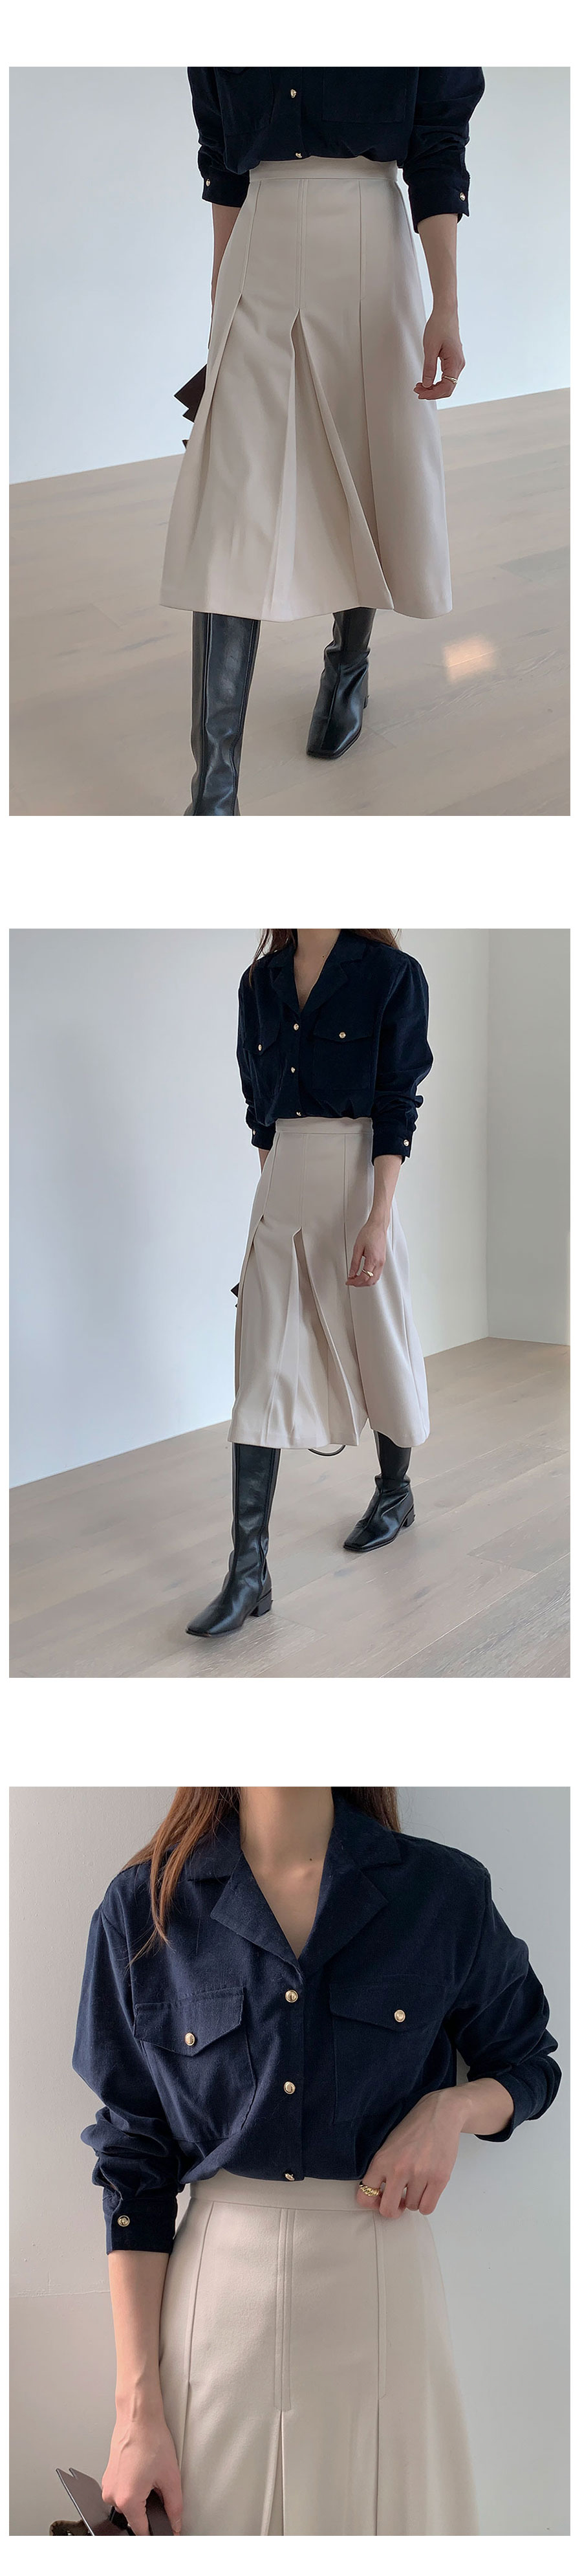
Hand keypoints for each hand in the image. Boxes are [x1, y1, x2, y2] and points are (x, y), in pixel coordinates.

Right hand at [102, 2401, 182, 2535]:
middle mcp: (113, 2495)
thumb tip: (175, 2523)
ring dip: (141, 2498)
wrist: (138, 2417)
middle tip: (161, 2491)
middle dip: (150, 2510)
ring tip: (151, 2477)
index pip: (142, 2532)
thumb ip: (174, 2507)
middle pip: (135, 2517)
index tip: (164, 2531)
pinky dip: (134, 2487)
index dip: (156, 2532)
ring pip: (129, 2504)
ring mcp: (108, 2485)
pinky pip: (122, 2491)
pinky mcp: (108, 2477)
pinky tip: (143, 2472)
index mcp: (127, 2499)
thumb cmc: (150, 2439)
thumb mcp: (170, 2477)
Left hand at [347, 1215, 387, 1285]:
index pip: (364, 1277)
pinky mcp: (382, 1260)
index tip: (349, 1281)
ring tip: (356, 1279)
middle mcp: (380, 1262)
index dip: (355, 1282)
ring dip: (365, 1282)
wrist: (377, 1226)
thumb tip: (351, 1273)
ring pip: (375, 1279)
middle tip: (351, 1281)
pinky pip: (377, 1274)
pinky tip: (363, 1275)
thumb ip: (354, 1263)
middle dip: (360, 1284)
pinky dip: (370, 1277)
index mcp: (373, 1259)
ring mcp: (382, 1262)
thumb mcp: (357, 1248)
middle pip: (371, 1281)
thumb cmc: (369, 1233)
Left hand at [356, 2090, 463, 2217]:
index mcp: (382, 2160)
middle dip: (393, 2209)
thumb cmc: (413, 2129)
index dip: (372, 2202)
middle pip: (388, 2209)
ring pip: (412, 2208)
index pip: (364, 2196)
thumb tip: (380, 2196)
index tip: (380, 2198)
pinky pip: (428, 2208)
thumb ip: (382, 2169)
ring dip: (414, 2201)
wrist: (440, 2114)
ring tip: (417, 2184)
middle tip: (399, 2201)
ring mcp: (420, 2175)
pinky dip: (426, 2203)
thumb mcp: (388, 2145)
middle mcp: (399, 2169)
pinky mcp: (439, 2179)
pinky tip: (426, 2190)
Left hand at [415, 305, 464, 400]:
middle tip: (418, 390)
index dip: (433, 394)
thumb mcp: (430, 348)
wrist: (445, 312)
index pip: (447, 387)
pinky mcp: (453, 360)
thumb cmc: (439, 325)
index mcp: (455, 362)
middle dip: (433, 392)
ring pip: (447, 383)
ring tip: (420, 385)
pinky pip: (446, 376)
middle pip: (448, 388)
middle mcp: (459, 364)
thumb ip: (428, 368)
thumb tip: (426, 384)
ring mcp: (457, 362)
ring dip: (434, 387)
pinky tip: (427, 380)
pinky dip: (437, 380)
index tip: (421, 393)